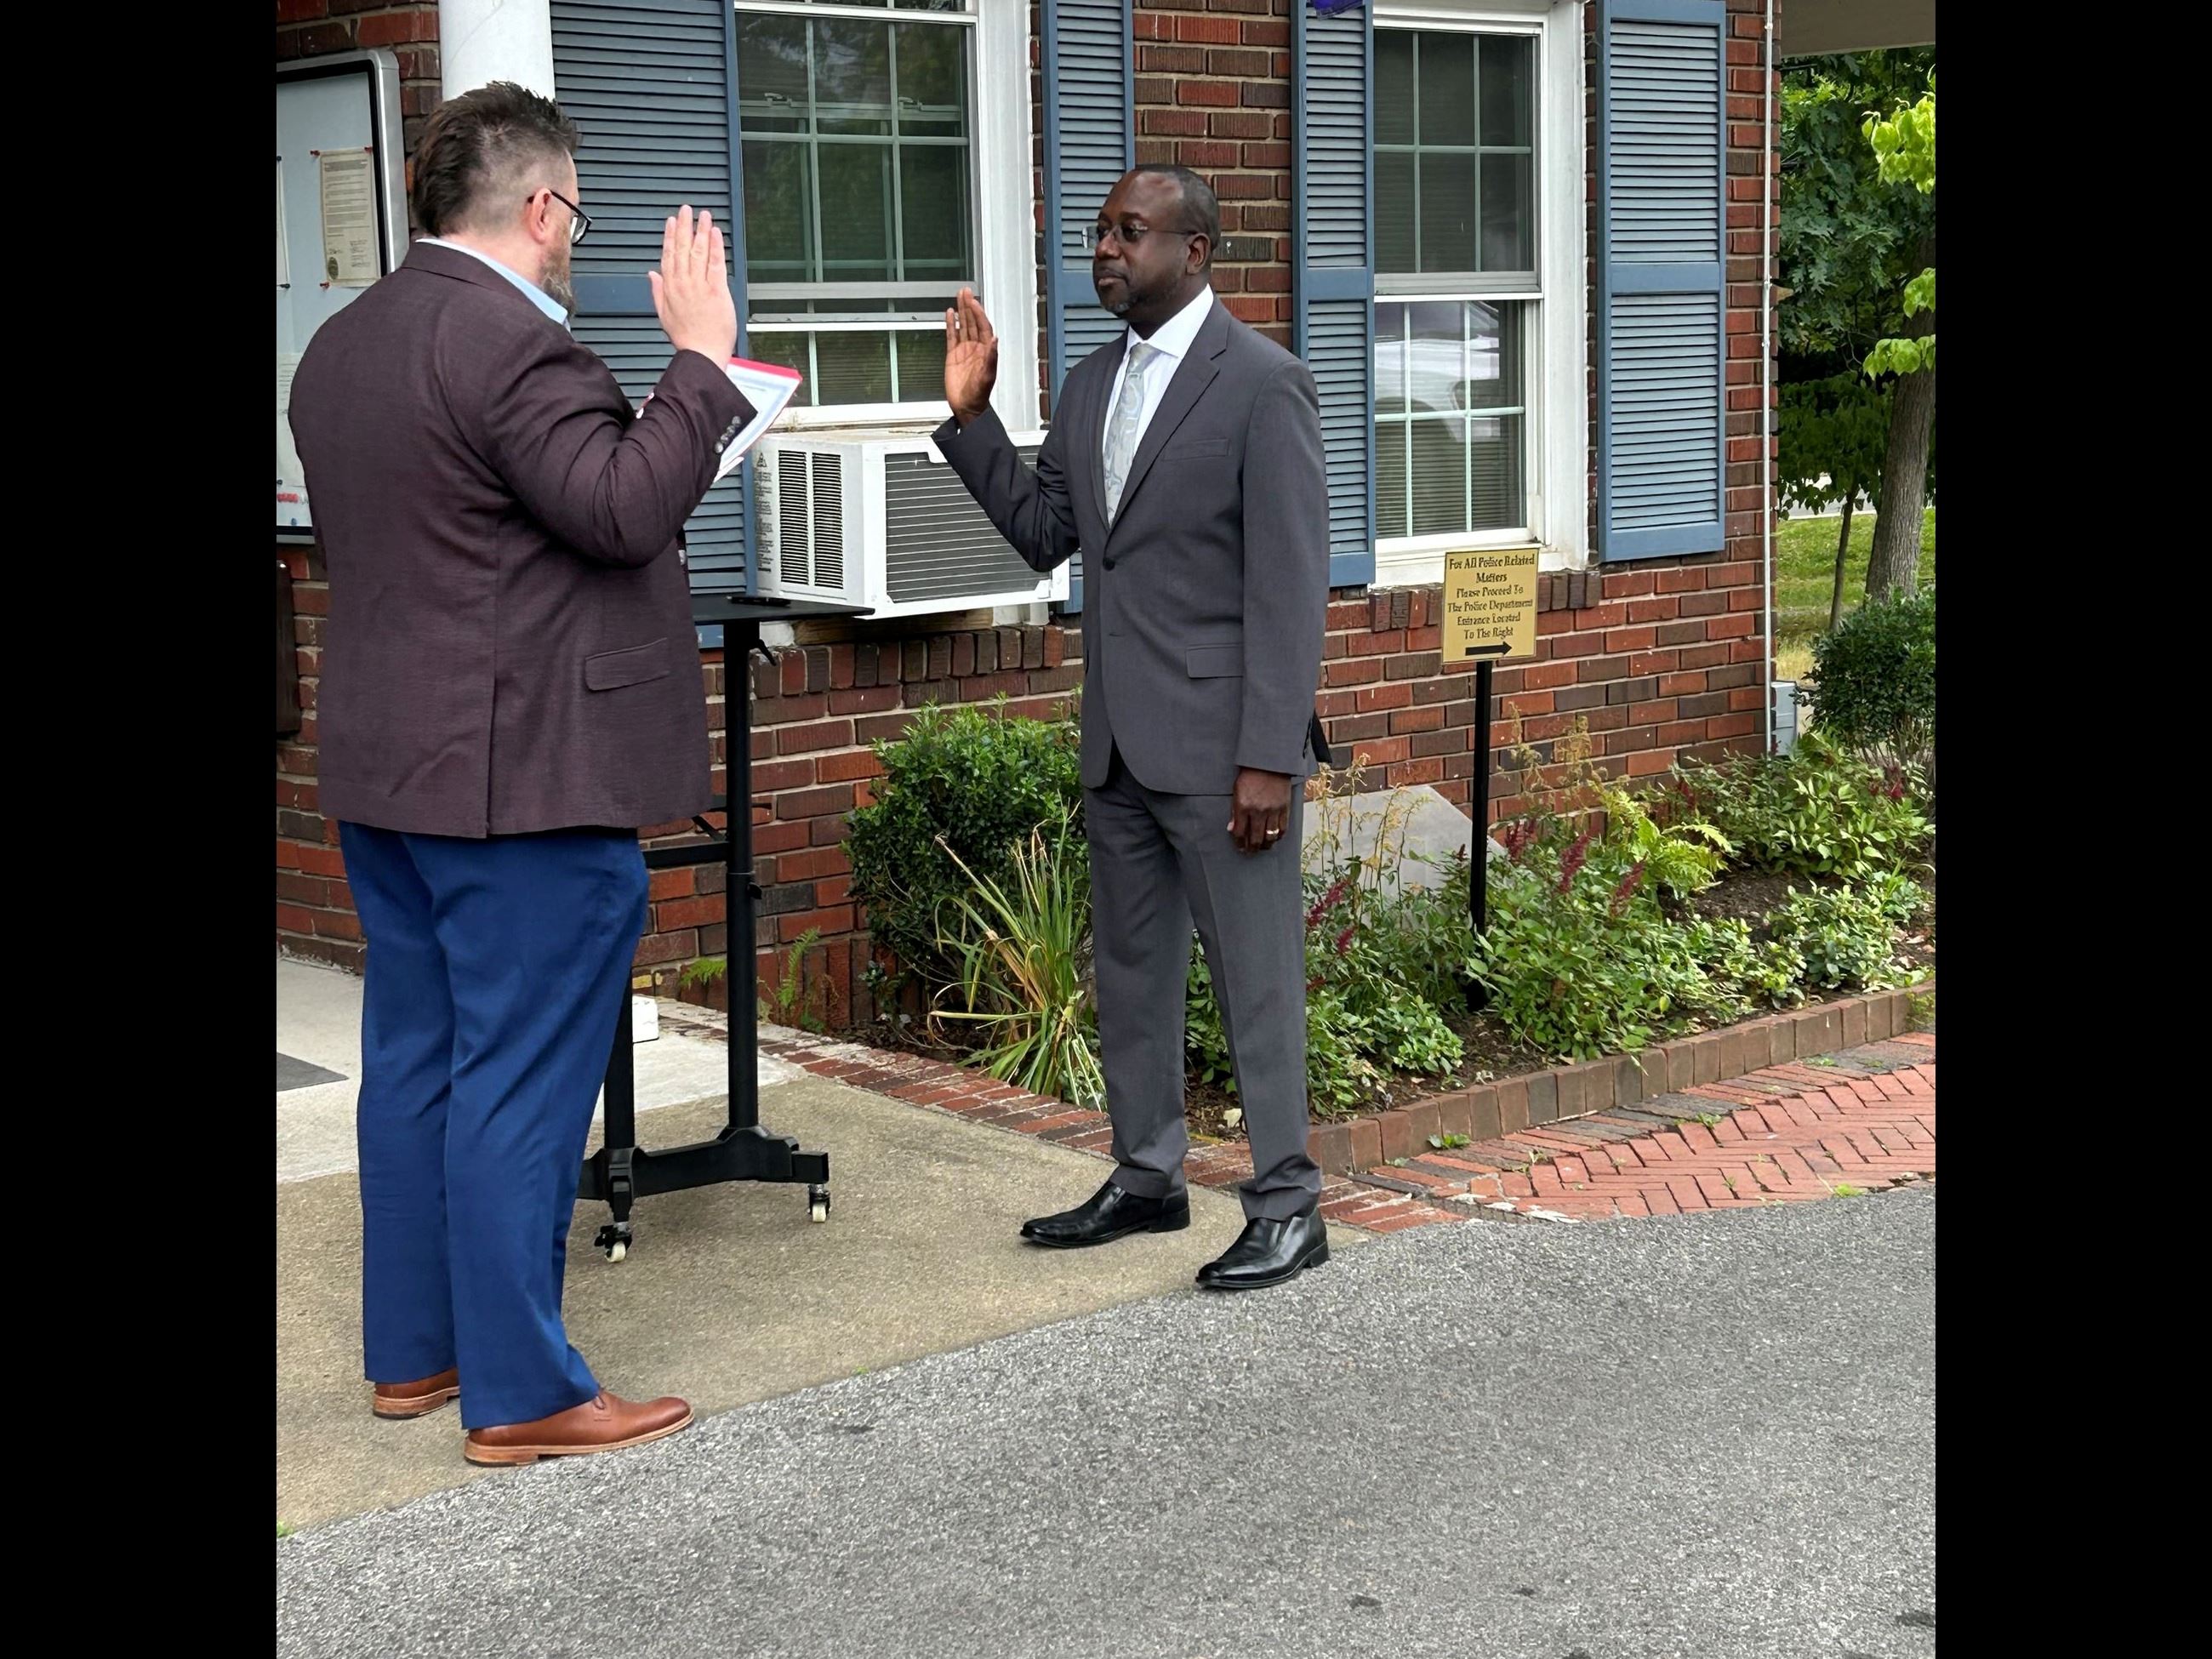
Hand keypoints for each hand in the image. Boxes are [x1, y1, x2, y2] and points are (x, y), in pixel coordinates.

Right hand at [650, 206, 737, 365]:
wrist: (702, 354)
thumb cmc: (687, 339)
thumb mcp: (664, 315)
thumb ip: (657, 292)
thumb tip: (652, 274)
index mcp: (670, 288)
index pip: (668, 255)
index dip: (669, 236)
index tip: (671, 222)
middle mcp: (684, 283)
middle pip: (682, 248)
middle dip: (684, 226)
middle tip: (686, 210)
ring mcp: (700, 285)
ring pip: (698, 252)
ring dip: (699, 230)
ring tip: (702, 215)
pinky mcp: (717, 290)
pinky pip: (716, 263)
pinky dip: (715, 246)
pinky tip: (714, 233)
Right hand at [943, 288, 998, 426]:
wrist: (966, 406)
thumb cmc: (979, 394)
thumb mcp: (987, 377)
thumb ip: (991, 357)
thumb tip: (995, 339)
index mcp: (985, 350)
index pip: (983, 326)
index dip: (979, 313)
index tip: (974, 301)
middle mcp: (975, 347)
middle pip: (972, 321)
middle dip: (969, 306)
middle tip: (965, 291)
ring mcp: (963, 350)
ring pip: (962, 325)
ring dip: (961, 311)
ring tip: (959, 296)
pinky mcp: (952, 355)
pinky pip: (951, 336)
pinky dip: (950, 324)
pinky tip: (949, 314)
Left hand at [1227, 768, 1292, 854]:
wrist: (1269, 763)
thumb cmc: (1250, 775)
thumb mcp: (1236, 791)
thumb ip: (1234, 812)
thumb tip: (1232, 828)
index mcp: (1243, 806)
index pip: (1240, 833)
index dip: (1239, 844)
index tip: (1240, 848)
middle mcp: (1258, 811)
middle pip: (1255, 838)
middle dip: (1252, 848)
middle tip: (1251, 852)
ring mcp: (1273, 810)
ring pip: (1270, 837)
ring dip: (1266, 845)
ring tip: (1263, 847)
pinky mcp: (1285, 808)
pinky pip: (1283, 828)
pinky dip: (1278, 836)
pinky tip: (1274, 838)